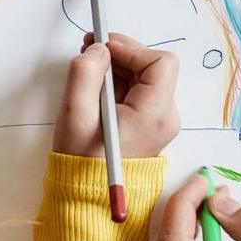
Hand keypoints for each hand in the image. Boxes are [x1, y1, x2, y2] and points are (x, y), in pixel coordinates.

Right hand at [54, 31, 179, 157]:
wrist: (89, 192)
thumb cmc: (81, 159)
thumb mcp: (75, 113)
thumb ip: (85, 73)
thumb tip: (99, 49)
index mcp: (154, 115)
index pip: (160, 63)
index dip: (130, 48)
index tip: (102, 47)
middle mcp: (165, 117)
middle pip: (154, 66)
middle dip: (122, 53)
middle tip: (90, 48)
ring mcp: (160, 120)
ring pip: (146, 75)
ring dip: (119, 66)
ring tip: (90, 70)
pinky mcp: (150, 122)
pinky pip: (140, 90)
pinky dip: (120, 81)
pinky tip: (98, 86)